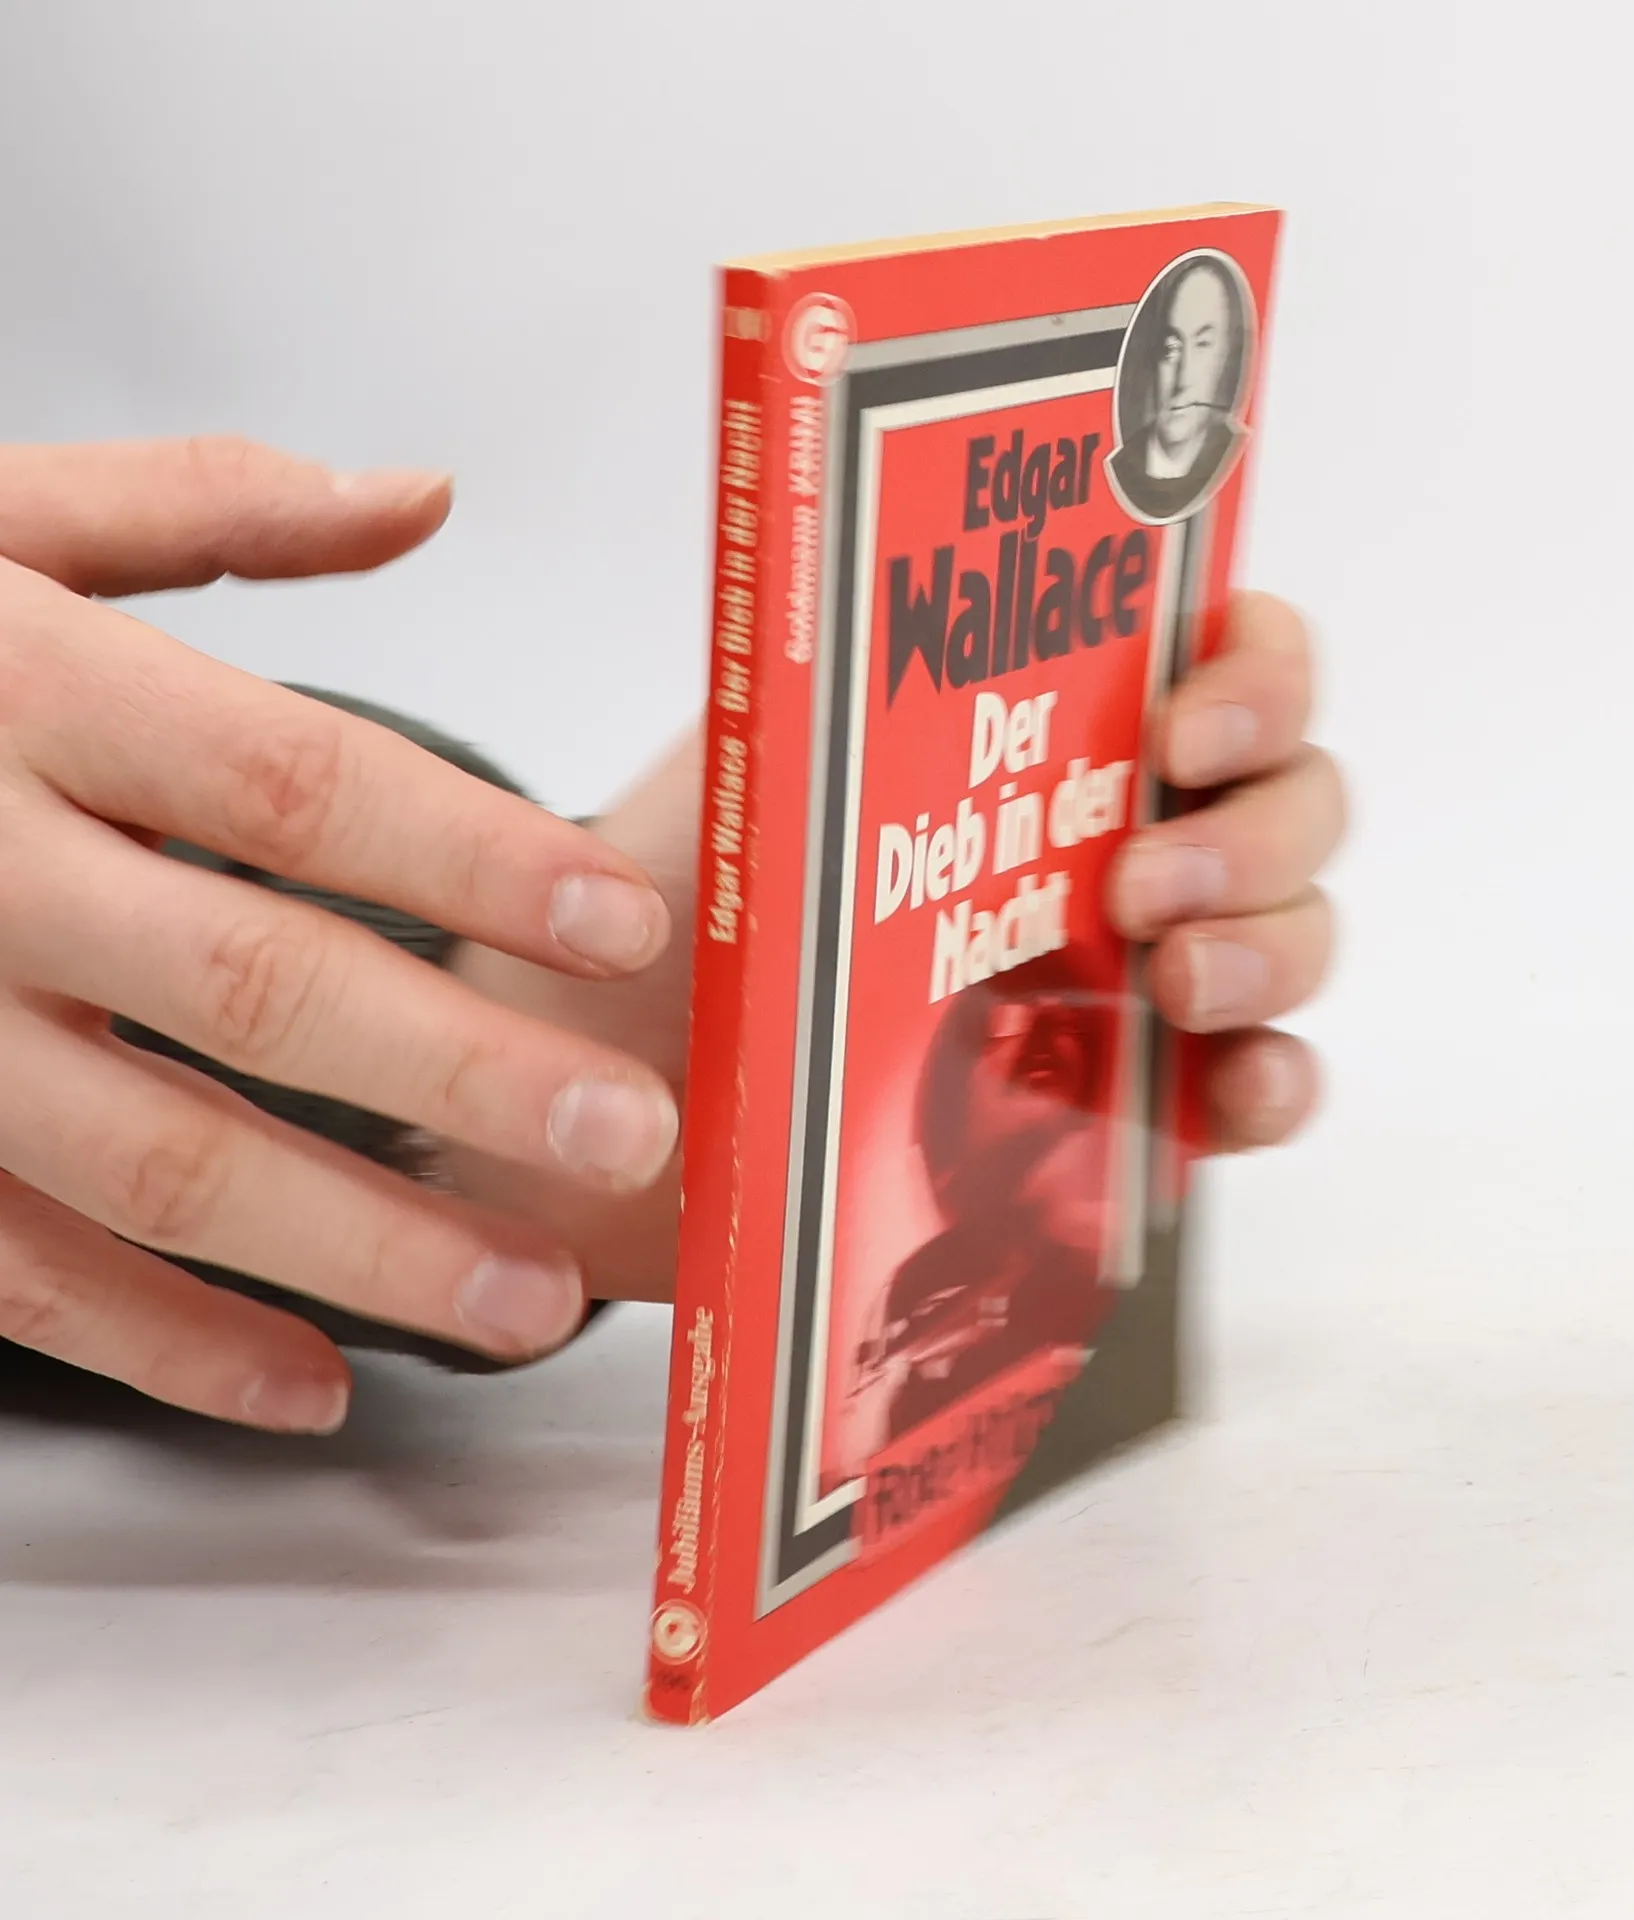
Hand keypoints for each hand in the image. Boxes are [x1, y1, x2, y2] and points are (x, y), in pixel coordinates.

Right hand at [0, 439, 684, 1432]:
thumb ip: (201, 509)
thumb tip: (419, 494)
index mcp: (17, 689)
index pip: (295, 782)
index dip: (474, 861)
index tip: (628, 922)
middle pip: (253, 984)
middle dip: (458, 1074)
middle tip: (626, 1137)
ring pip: (152, 1161)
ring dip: (357, 1246)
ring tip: (526, 1302)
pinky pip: (21, 1274)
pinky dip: (169, 1343)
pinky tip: (314, 1384)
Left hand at [449, 590, 1342, 1299]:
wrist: (603, 1083)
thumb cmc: (680, 899)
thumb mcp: (751, 754)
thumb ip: (840, 654)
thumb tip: (868, 530)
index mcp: (1059, 726)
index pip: (1227, 656)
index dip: (1256, 676)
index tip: (1176, 733)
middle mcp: (1125, 833)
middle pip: (1293, 800)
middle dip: (1252, 836)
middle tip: (1139, 886)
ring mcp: (1140, 970)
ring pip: (1295, 934)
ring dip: (1269, 951)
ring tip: (1172, 983)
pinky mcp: (1125, 1099)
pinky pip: (1255, 1087)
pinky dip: (1269, 1086)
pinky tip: (1233, 1089)